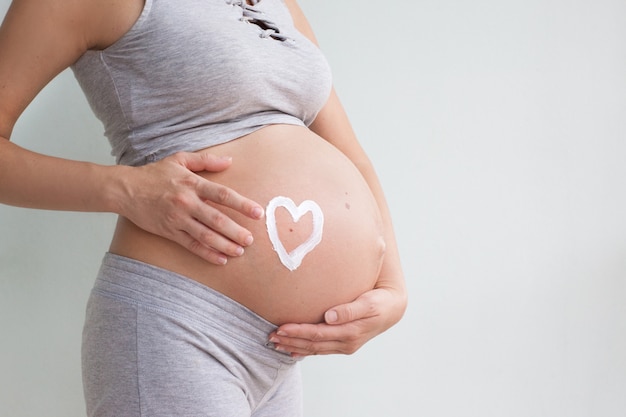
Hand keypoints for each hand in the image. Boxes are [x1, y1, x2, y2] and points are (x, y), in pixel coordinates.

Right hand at [118, 150, 263, 264]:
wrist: (125, 189)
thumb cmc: (154, 174)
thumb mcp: (180, 159)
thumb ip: (206, 160)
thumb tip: (230, 161)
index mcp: (192, 183)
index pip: (223, 195)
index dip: (242, 204)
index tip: (258, 213)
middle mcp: (186, 202)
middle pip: (216, 219)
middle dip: (236, 231)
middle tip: (250, 239)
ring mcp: (177, 219)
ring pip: (205, 235)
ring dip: (224, 245)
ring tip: (240, 251)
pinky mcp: (169, 232)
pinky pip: (191, 245)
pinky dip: (207, 253)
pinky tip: (221, 259)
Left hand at [268, 286, 406, 356]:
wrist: (392, 309)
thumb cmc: (379, 302)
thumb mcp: (368, 303)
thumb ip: (350, 309)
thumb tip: (330, 316)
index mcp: (350, 333)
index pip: (318, 334)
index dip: (298, 332)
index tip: (281, 328)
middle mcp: (346, 343)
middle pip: (312, 344)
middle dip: (290, 341)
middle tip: (270, 337)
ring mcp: (344, 346)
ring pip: (314, 349)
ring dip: (294, 347)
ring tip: (275, 343)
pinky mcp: (343, 343)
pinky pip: (320, 349)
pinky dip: (305, 351)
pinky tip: (292, 351)